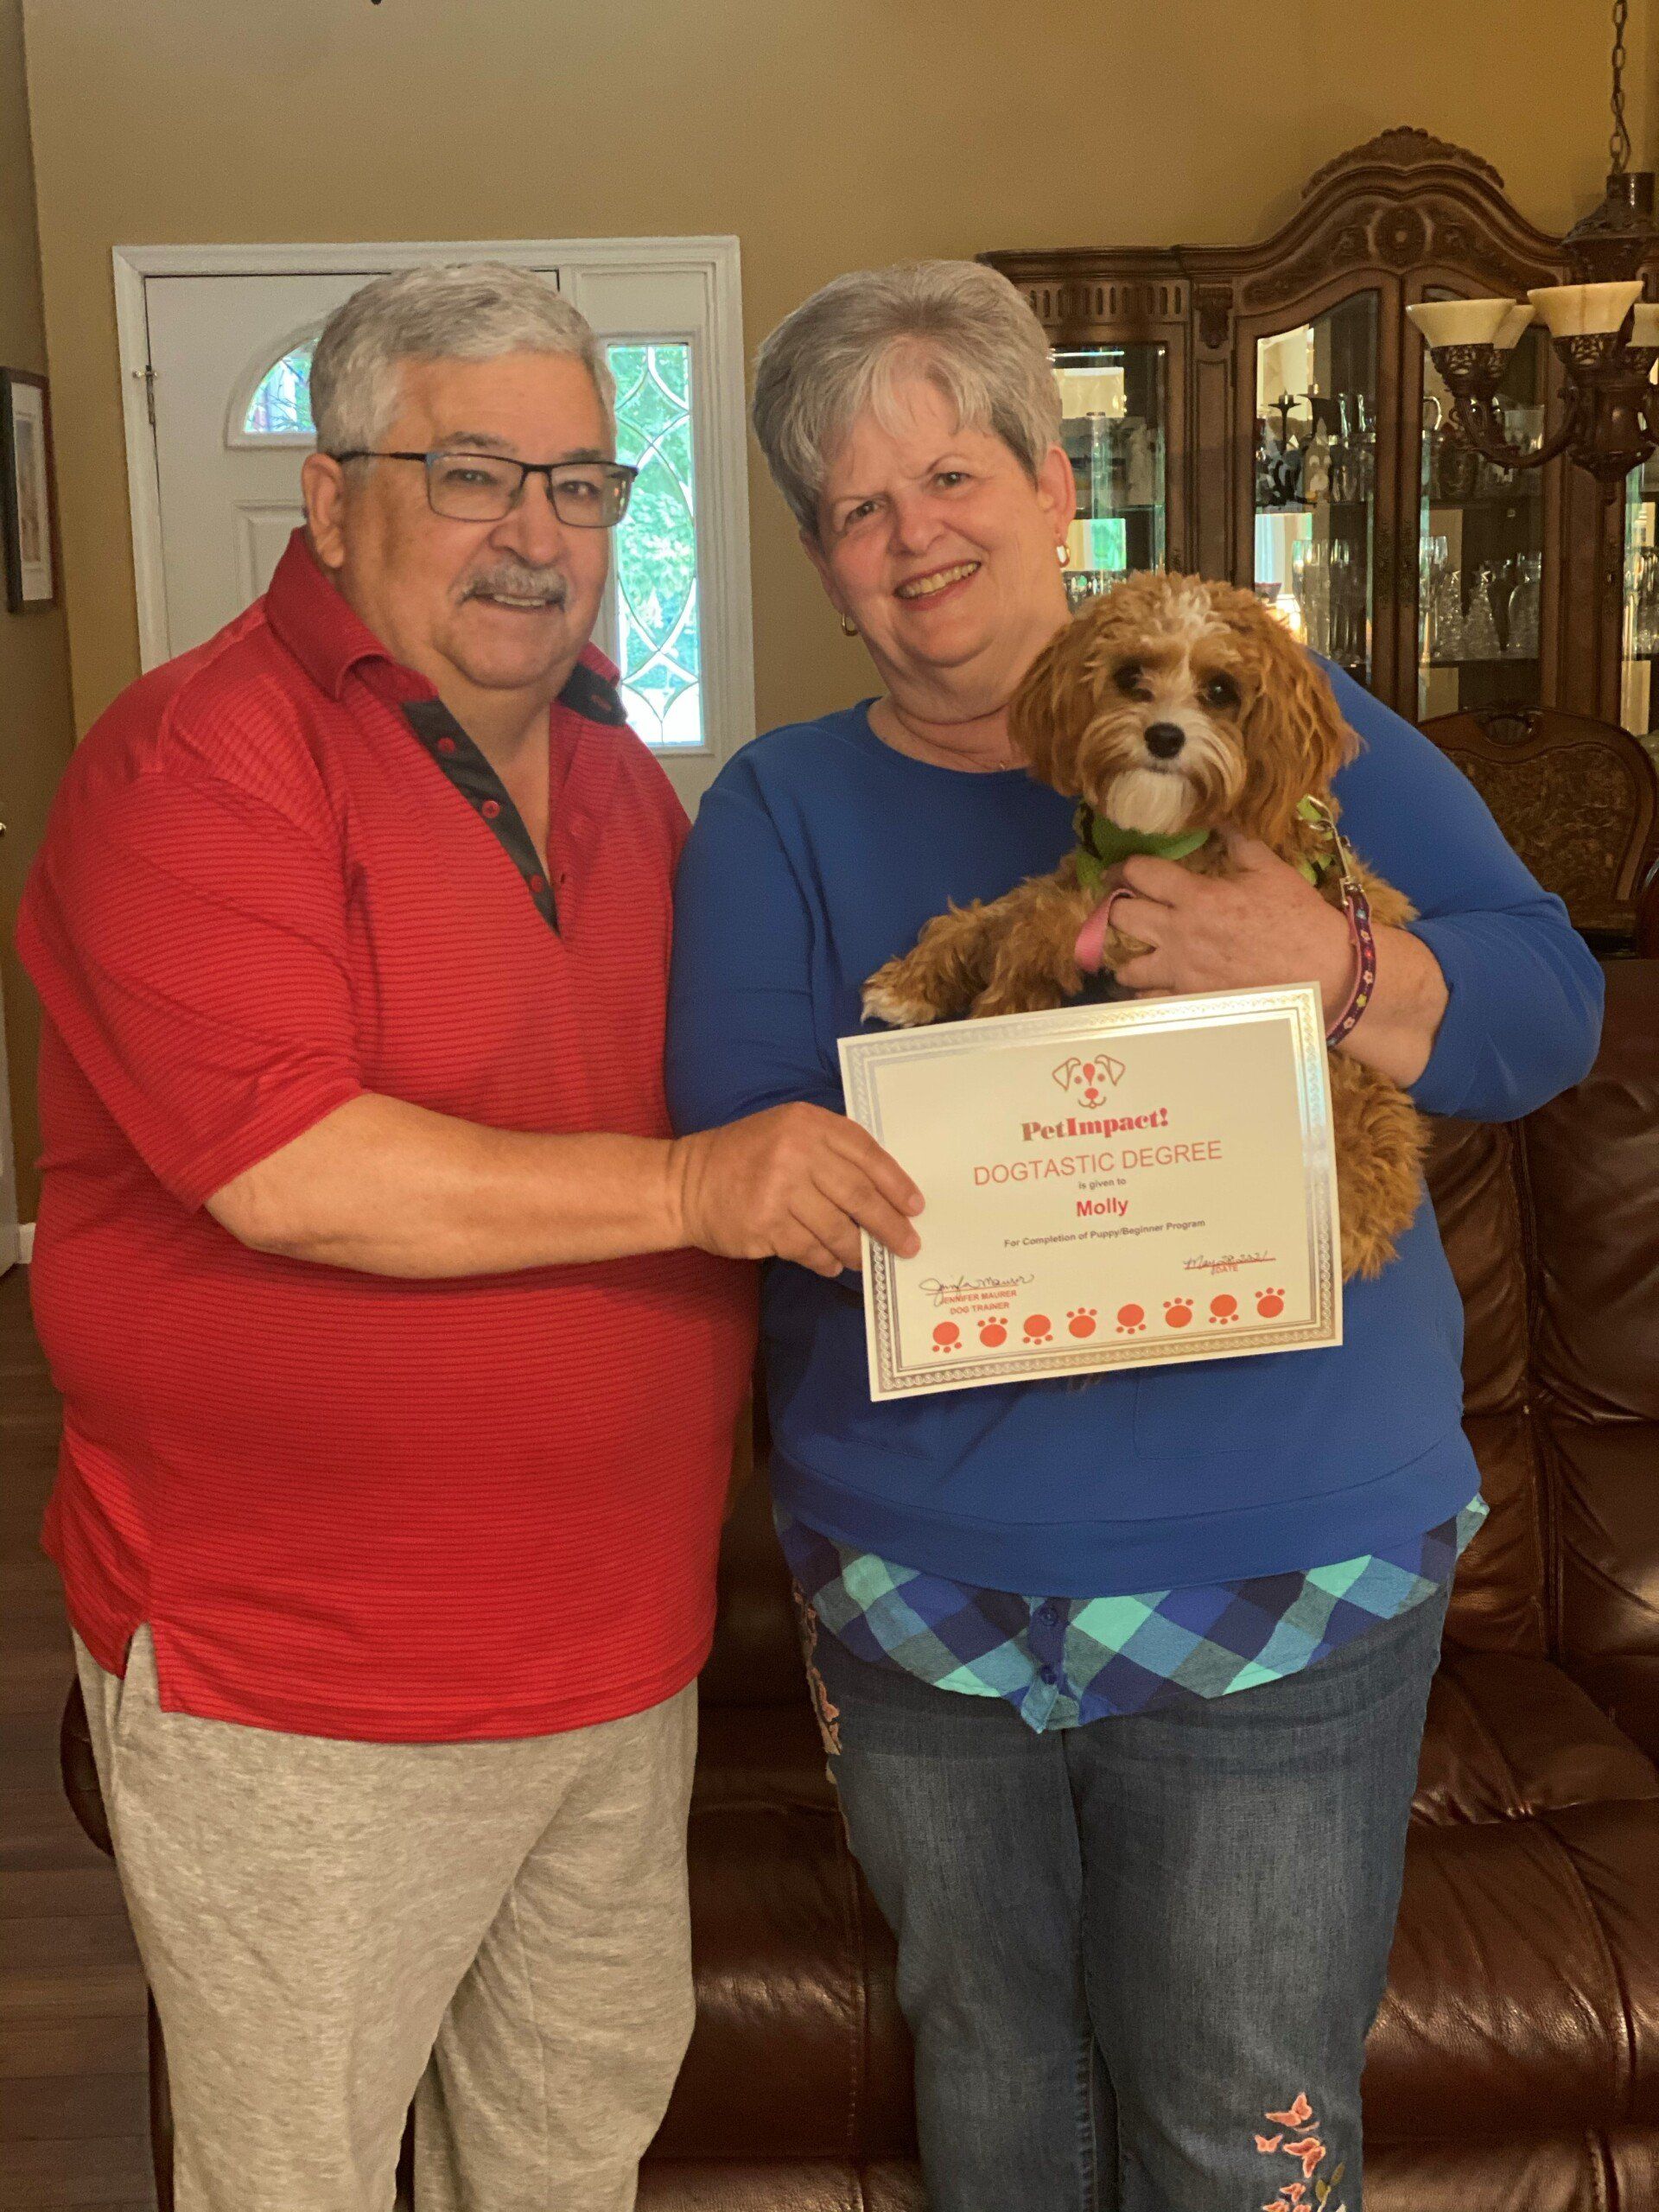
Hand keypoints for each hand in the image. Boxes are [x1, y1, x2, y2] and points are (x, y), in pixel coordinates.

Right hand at [671, 1103, 923, 1277]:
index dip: (896, 1183)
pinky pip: (809, 1250)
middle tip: (907, 1245)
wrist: (684, 1182)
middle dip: (889, 1225)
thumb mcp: (787, 1132)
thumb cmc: (745, 1157)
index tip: (916, 1207)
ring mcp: (778, 1189)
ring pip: (837, 1229)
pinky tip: (832, 1263)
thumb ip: (831, 1151)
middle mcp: (795, 1151)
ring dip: (857, 1249)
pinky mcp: (764, 1224)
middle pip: (859, 1194)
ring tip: (865, 1258)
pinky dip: (826, 1261)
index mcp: (807, 1123)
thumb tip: (885, 1193)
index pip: (866, 1153)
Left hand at [1106, 831, 1351, 1013]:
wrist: (1322, 971)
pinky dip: (1143, 993)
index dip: (1124, 867)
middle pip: (1120, 917)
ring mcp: (1181, 972)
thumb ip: (1237, 842)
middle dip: (1113, 906)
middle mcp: (1179, 934)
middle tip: (1116, 903)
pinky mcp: (1191, 1001)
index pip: (1139, 873)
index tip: (1120, 869)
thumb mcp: (1270, 869)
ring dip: (1124, 955)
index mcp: (1197, 896)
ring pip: (1126, 965)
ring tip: (1131, 950)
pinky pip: (1148, 1001)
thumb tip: (1219, 817)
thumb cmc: (1298, 918)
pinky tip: (1147, 985)